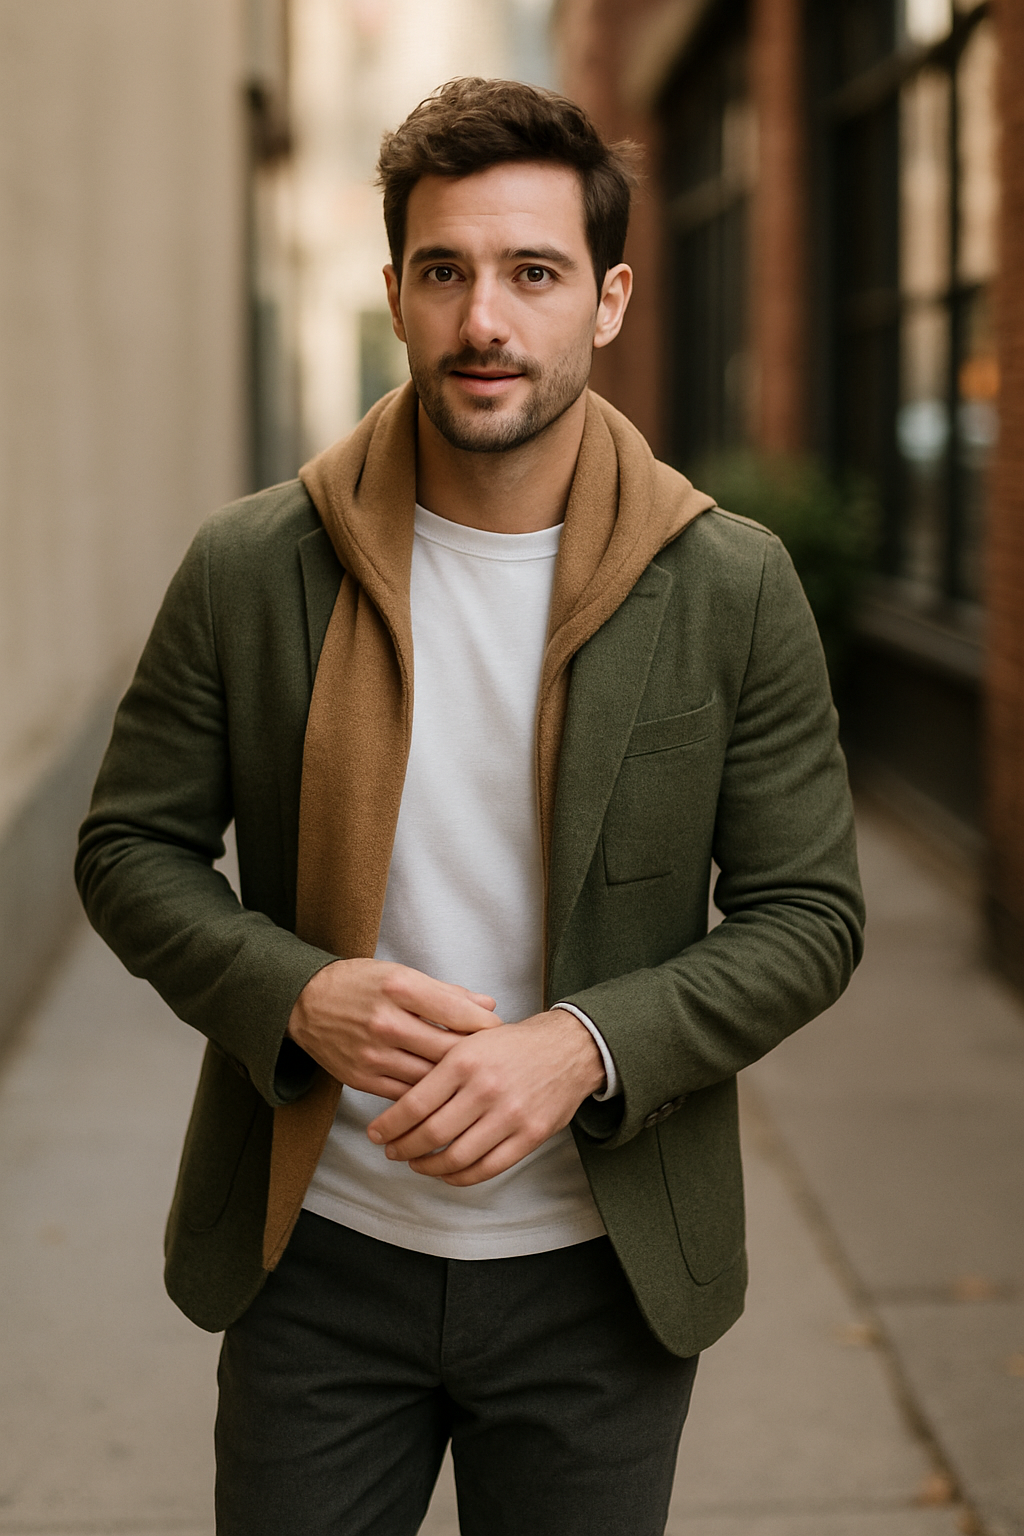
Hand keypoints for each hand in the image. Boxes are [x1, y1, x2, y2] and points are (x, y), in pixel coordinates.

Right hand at [286, 959, 499, 1099]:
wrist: (305, 1002)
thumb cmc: (361, 984)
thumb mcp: (402, 974)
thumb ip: (447, 993)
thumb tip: (490, 1005)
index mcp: (400, 988)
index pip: (459, 1012)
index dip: (487, 1026)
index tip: (502, 1032)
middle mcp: (386, 1022)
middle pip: (448, 1049)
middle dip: (477, 1059)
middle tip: (497, 1063)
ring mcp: (373, 1054)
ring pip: (430, 1078)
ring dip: (455, 1082)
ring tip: (476, 1081)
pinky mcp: (362, 1078)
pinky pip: (406, 1094)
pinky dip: (428, 1095)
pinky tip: (444, 1093)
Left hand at [366, 1009, 604, 1184]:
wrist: (569, 1047)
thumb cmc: (513, 1044)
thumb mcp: (471, 1038)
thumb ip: (438, 1064)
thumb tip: (398, 1095)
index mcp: (465, 1060)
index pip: (414, 1103)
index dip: (390, 1125)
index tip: (376, 1134)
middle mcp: (485, 1089)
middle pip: (431, 1134)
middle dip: (403, 1149)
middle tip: (391, 1151)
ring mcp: (510, 1115)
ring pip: (457, 1157)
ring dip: (429, 1167)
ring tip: (417, 1164)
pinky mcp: (529, 1136)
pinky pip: (487, 1168)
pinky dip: (461, 1177)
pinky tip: (448, 1173)